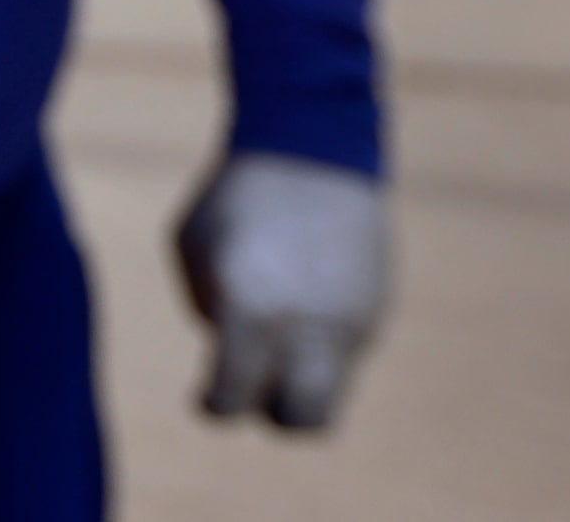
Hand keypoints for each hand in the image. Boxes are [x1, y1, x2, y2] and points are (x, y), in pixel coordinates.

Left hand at [176, 152, 387, 430]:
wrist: (309, 150)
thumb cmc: (233, 199)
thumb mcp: (193, 250)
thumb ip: (210, 310)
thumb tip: (231, 352)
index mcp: (252, 315)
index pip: (234, 398)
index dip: (213, 406)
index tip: (203, 397)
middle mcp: (308, 329)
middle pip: (302, 420)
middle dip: (273, 413)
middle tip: (251, 382)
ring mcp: (351, 321)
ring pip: (333, 389)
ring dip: (300, 380)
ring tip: (276, 332)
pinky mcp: (376, 309)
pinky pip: (346, 351)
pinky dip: (320, 342)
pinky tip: (303, 294)